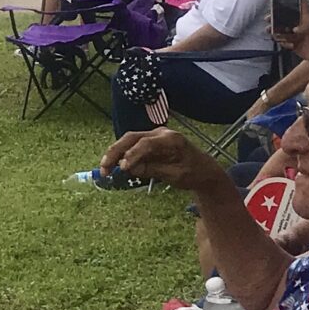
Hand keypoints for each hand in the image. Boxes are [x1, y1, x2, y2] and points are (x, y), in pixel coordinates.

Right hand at [99, 128, 221, 193]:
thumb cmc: (193, 173)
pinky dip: (122, 155)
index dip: (132, 154)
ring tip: (105, 169)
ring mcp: (154, 136)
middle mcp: (161, 133)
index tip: (122, 168)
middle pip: (132, 137)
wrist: (204, 170)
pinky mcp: (150, 143)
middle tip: (104, 168)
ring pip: (129, 140)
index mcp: (171, 139)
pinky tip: (113, 166)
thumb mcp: (175, 175)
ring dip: (115, 153)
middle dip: (116, 151)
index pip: (146, 143)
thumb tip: (129, 168)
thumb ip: (153, 170)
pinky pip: (132, 147)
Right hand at [273, 0, 308, 62]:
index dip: (279, 12)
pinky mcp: (294, 45)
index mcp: (300, 19)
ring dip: (277, 34)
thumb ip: (304, 8)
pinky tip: (287, 44)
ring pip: (281, 34)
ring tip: (274, 34)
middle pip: (282, 24)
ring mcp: (295, 36)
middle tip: (269, 24)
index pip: (287, 13)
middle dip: (274, 23)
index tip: (272, 11)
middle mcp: (296, 27)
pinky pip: (284, 44)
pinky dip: (284, 44)